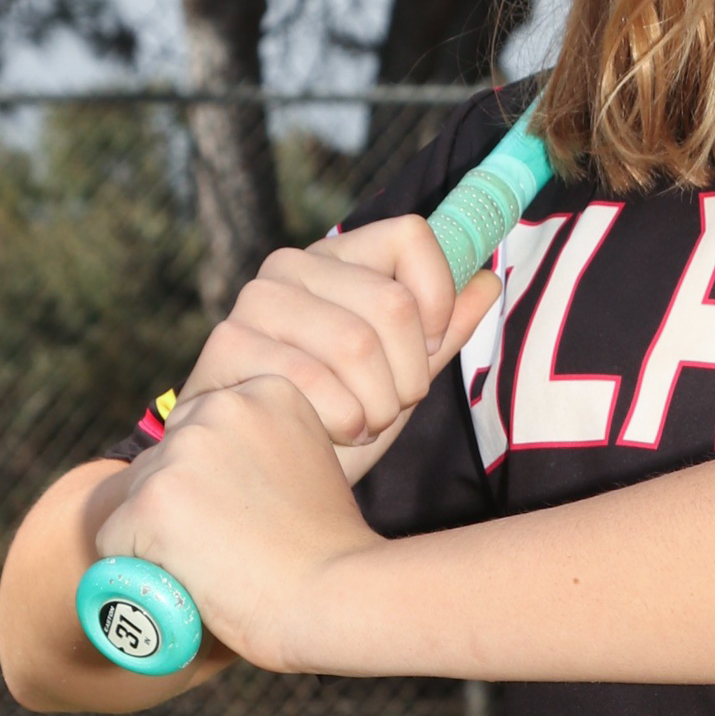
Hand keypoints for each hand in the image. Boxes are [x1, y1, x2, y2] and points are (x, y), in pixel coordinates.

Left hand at [96, 376, 380, 672]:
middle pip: (166, 457)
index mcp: (270, 391)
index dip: (217, 481)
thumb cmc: (333, 549)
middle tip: (230, 544)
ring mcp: (185, 450)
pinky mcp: (153, 499)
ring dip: (161, 534)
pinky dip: (138, 568)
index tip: (252, 513)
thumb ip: (266, 449)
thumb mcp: (311, 466)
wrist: (337, 595)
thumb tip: (219, 472)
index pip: (203, 429)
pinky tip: (188, 578)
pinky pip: (114, 539)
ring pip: (138, 497)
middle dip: (182, 502)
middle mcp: (224, 406)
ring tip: (217, 564)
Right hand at [178, 217, 500, 463]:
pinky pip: (313, 382)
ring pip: (357, 344)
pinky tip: (325, 436)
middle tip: (390, 407)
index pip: (412, 235)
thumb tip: (487, 279)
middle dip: (410, 376)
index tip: (431, 346)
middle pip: (393, 303)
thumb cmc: (335, 420)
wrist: (264, 480)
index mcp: (338, 258)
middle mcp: (291, 267)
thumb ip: (442, 330)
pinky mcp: (226, 345)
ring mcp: (254, 302)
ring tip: (362, 424)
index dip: (439, 297)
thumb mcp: (401, 375)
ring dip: (376, 406)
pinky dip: (339, 422)